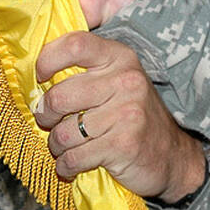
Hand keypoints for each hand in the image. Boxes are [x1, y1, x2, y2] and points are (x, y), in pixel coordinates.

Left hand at [35, 31, 204, 201]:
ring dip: (56, 145)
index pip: (75, 44)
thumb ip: (85, 69)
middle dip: (46, 115)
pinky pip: (74, 157)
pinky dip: (66, 165)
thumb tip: (35, 72)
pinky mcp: (123, 145)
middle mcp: (126, 81)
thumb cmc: (133, 116)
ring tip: (64, 147)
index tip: (42, 77)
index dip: (48, 60)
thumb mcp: (118, 80)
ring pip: (63, 132)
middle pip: (60, 96)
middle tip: (50, 122)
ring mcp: (126, 113)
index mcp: (120, 58)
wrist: (173, 157)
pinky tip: (71, 164)